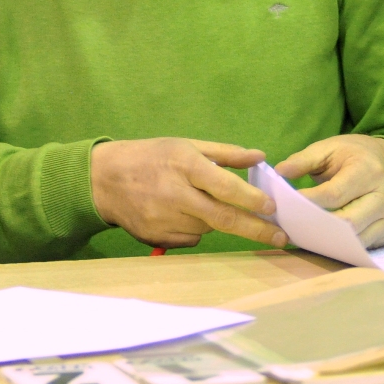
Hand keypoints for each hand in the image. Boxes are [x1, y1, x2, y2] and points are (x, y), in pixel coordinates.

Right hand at [90, 138, 284, 250]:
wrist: (102, 179)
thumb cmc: (150, 156)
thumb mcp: (185, 145)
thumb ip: (225, 153)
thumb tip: (260, 157)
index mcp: (184, 165)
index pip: (226, 187)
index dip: (253, 200)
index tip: (273, 207)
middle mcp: (175, 194)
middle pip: (224, 218)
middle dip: (257, 229)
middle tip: (281, 237)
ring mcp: (164, 219)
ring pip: (208, 228)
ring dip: (217, 221)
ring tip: (201, 204)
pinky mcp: (156, 236)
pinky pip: (190, 238)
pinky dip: (196, 228)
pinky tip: (181, 214)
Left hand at [276, 134, 383, 248]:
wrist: (382, 160)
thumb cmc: (349, 155)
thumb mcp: (326, 149)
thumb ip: (302, 160)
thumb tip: (280, 172)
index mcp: (368, 171)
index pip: (335, 194)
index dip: (309, 202)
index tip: (287, 206)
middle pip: (348, 222)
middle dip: (318, 226)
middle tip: (294, 227)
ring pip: (357, 239)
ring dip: (330, 240)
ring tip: (306, 235)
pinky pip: (366, 245)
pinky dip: (344, 246)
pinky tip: (326, 240)